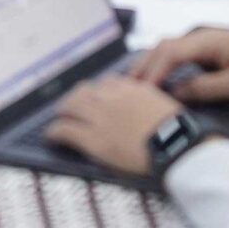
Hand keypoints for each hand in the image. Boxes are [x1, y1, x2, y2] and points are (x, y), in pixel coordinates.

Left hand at [44, 76, 182, 175]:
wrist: (176, 145)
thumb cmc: (178, 129)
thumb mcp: (164, 103)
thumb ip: (149, 99)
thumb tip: (148, 103)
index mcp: (130, 88)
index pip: (107, 82)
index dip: (99, 91)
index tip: (97, 98)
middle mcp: (111, 97)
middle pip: (83, 90)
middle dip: (75, 98)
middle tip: (71, 107)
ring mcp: (100, 117)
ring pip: (69, 106)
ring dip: (62, 112)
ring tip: (58, 118)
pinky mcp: (92, 138)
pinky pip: (64, 130)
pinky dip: (54, 132)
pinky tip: (50, 136)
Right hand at [130, 28, 228, 111]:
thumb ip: (204, 88)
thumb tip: (173, 93)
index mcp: (209, 39)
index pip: (170, 52)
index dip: (151, 71)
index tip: (138, 91)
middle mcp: (207, 36)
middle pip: (165, 46)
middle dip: (144, 65)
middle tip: (125, 87)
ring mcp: (212, 43)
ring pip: (173, 50)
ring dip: (154, 65)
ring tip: (137, 84)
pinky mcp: (217, 53)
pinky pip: (185, 57)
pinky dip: (169, 67)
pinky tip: (164, 82)